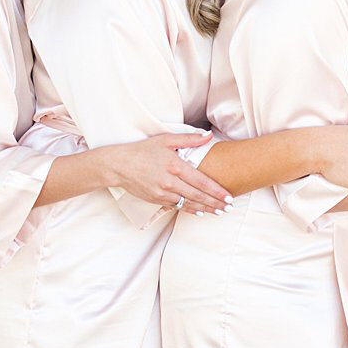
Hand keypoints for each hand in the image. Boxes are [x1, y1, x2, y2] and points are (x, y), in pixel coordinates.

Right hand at [101, 133, 230, 212]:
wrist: (118, 165)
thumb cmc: (142, 150)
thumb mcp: (166, 140)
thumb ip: (189, 139)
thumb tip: (208, 135)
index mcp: (175, 166)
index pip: (202, 181)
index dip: (217, 191)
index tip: (229, 196)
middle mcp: (170, 182)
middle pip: (198, 195)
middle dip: (215, 203)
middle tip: (229, 208)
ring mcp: (162, 193)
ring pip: (188, 203)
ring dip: (206, 208)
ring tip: (219, 212)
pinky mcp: (156, 199)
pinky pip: (177, 206)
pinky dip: (190, 209)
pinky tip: (200, 212)